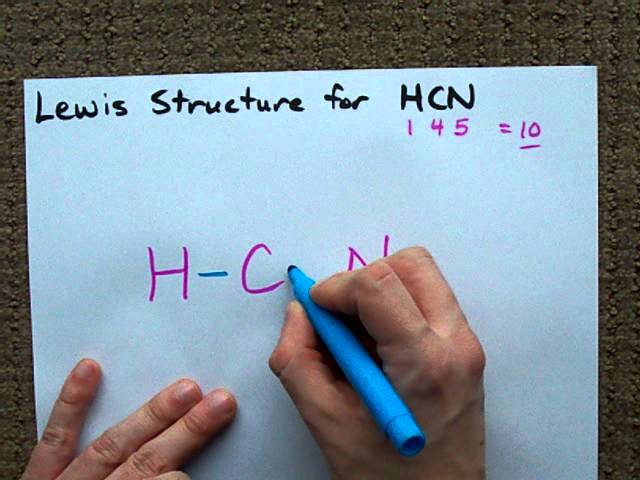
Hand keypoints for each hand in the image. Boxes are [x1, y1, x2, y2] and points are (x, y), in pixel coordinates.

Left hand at [21, 359, 236, 479]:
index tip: (204, 466)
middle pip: (146, 462)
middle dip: (187, 431)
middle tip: (220, 403)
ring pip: (113, 445)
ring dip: (151, 416)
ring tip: (185, 389)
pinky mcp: (37, 479)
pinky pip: (54, 439)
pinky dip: (72, 404)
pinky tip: (90, 370)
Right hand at [269, 246, 485, 479]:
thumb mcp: (327, 423)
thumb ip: (298, 360)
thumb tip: (299, 314)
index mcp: (422, 363)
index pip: (377, 283)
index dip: (335, 287)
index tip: (316, 309)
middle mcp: (455, 345)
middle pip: (408, 264)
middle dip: (361, 280)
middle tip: (339, 317)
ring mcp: (467, 346)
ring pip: (421, 276)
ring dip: (381, 290)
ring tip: (359, 334)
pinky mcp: (466, 351)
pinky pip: (429, 301)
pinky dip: (396, 307)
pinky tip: (378, 346)